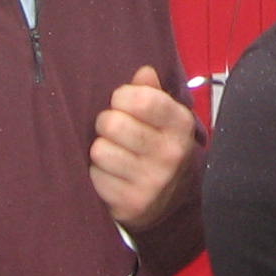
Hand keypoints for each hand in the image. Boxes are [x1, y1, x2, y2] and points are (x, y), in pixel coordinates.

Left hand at [91, 66, 199, 230]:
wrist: (169, 201)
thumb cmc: (159, 146)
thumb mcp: (164, 117)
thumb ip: (151, 91)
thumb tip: (144, 72)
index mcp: (180, 124)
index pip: (141, 99)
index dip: (122, 96)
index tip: (122, 103)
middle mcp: (171, 153)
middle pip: (112, 123)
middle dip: (106, 123)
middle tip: (115, 131)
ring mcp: (152, 181)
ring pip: (99, 150)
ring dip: (101, 151)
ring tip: (114, 154)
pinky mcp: (132, 203)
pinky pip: (95, 176)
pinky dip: (98, 174)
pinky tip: (113, 176)